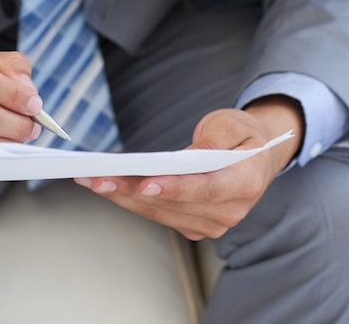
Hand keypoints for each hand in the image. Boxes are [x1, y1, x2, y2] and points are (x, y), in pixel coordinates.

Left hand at [74, 95, 303, 239]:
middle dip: (132, 190)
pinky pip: (157, 214)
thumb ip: (214, 139)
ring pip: (159, 212)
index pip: (206, 190)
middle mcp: (229, 211)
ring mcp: (211, 223)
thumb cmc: (242, 135)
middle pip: (174, 204)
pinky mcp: (193, 225)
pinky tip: (108, 187)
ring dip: (123, 197)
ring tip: (92, 181)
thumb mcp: (233, 123)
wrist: (256, 157)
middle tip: (98, 178)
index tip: (145, 183)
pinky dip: (131, 201)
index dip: (175, 188)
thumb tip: (185, 157)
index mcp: (246, 183)